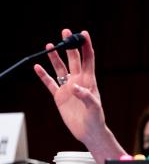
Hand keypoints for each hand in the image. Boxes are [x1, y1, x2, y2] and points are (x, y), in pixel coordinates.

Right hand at [33, 29, 103, 143]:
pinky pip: (50, 83)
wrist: (89, 132)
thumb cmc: (96, 119)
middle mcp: (78, 81)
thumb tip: (75, 87)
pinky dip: (43, 75)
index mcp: (89, 80)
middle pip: (74, 59)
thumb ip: (86, 96)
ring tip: (49, 45)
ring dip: (55, 57)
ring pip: (60, 68)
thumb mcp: (94, 107)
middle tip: (65, 31)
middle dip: (70, 45)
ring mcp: (68, 87)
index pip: (88, 59)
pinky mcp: (60, 96)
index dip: (86, 46)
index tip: (83, 33)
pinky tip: (37, 67)